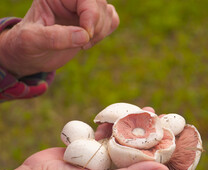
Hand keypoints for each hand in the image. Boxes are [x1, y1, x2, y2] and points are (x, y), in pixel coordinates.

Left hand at [0, 0, 118, 76]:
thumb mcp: (32, 40)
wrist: (30, 55)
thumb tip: (84, 36)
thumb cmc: (26, 45)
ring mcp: (82, 10)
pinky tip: (88, 42)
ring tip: (83, 45)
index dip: (90, 16)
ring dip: (101, 32)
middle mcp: (71, 0)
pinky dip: (106, 32)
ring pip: (108, 12)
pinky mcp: (90, 23)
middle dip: (96, 26)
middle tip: (83, 44)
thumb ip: (55, 37)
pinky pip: (111, 20)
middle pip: (100, 4)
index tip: (85, 39)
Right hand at [9, 106, 169, 169]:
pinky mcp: (96, 151)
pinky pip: (110, 137)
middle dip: (155, 138)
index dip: (173, 162)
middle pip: (145, 157)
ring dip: (135, 127)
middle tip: (164, 120)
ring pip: (128, 143)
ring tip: (146, 111)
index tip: (184, 143)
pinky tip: (111, 120)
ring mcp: (108, 163)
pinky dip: (112, 127)